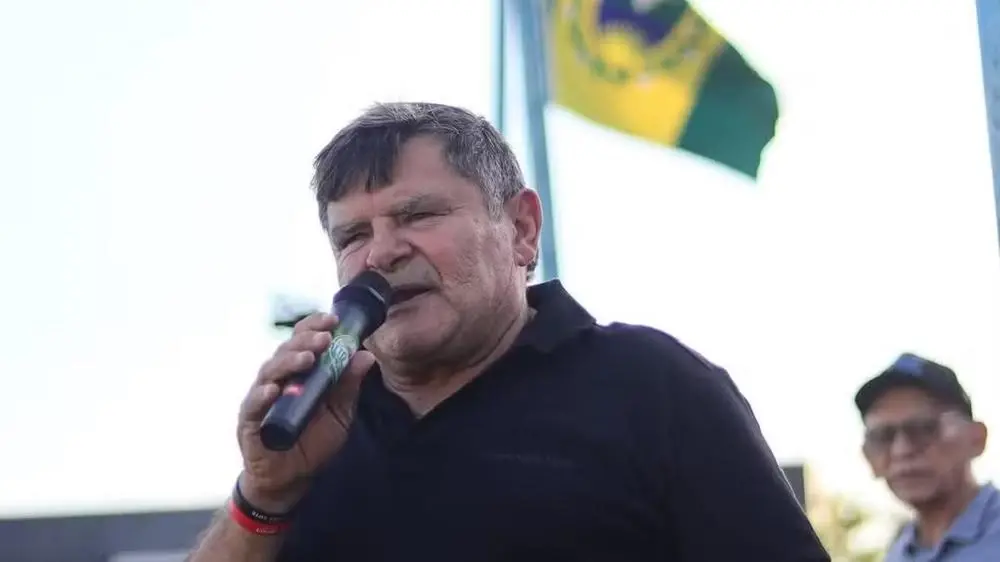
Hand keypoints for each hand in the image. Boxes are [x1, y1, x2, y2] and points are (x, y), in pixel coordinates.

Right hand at [236, 312, 375, 511]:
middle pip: (287, 351)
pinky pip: (254, 405)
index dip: (315, 327)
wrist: (291, 479)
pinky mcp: (250, 422)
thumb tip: (365, 355)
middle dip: (306, 341)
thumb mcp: (339, 413)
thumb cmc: (313, 442)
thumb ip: (348, 385)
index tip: (333, 320)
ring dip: (288, 362)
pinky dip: (263, 395)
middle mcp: (278, 379)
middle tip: (325, 338)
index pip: (303, 341)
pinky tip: (275, 390)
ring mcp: (261, 399)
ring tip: (307, 359)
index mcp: (298, 373)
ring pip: (270, 371)